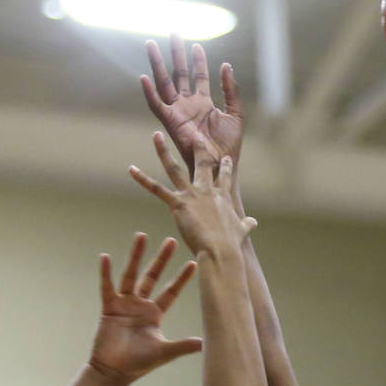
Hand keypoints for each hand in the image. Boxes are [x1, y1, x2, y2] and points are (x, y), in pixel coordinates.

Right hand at [88, 234, 200, 382]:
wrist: (114, 371)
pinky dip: (106, 273)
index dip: (181, 278)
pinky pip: (107, 287)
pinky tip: (106, 257)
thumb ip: (183, 346)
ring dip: (136, 256)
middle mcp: (141, 305)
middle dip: (162, 259)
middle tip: (172, 240)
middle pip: (152, 276)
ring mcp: (124, 304)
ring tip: (141, 235)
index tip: (193, 263)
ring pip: (131, 275)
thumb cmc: (139, 363)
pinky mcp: (109, 308)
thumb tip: (206, 344)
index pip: (171, 292)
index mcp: (155, 314)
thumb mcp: (164, 351)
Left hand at [130, 135, 256, 257]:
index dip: (225, 166)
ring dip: (163, 151)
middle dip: (199, 149)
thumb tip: (253, 222)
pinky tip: (131, 169)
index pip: (224, 177)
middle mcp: (207, 190)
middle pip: (201, 164)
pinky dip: (142, 179)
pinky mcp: (178, 204)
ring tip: (156, 136)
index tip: (226, 157)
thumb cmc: (231, 244)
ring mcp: (191, 194)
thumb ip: (246, 224)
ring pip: (174, 168)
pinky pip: (156, 189)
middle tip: (195, 137)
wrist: (220, 250)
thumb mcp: (242, 231)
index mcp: (222, 197)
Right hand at [141, 35, 242, 178]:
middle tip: (174, 33)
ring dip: (157, 64)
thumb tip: (226, 65)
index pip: (198, 76)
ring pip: (164, 83)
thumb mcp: (235, 114)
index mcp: (204, 103)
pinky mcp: (171, 123)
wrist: (221, 165)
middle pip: (179, 74)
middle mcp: (188, 105)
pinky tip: (143, 77)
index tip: (196, 44)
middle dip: (176, 54)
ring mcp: (178, 113)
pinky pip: (156, 106)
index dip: (198, 60)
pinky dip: (149, 93)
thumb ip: (231, 90)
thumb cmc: (229, 146)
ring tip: (151, 44)